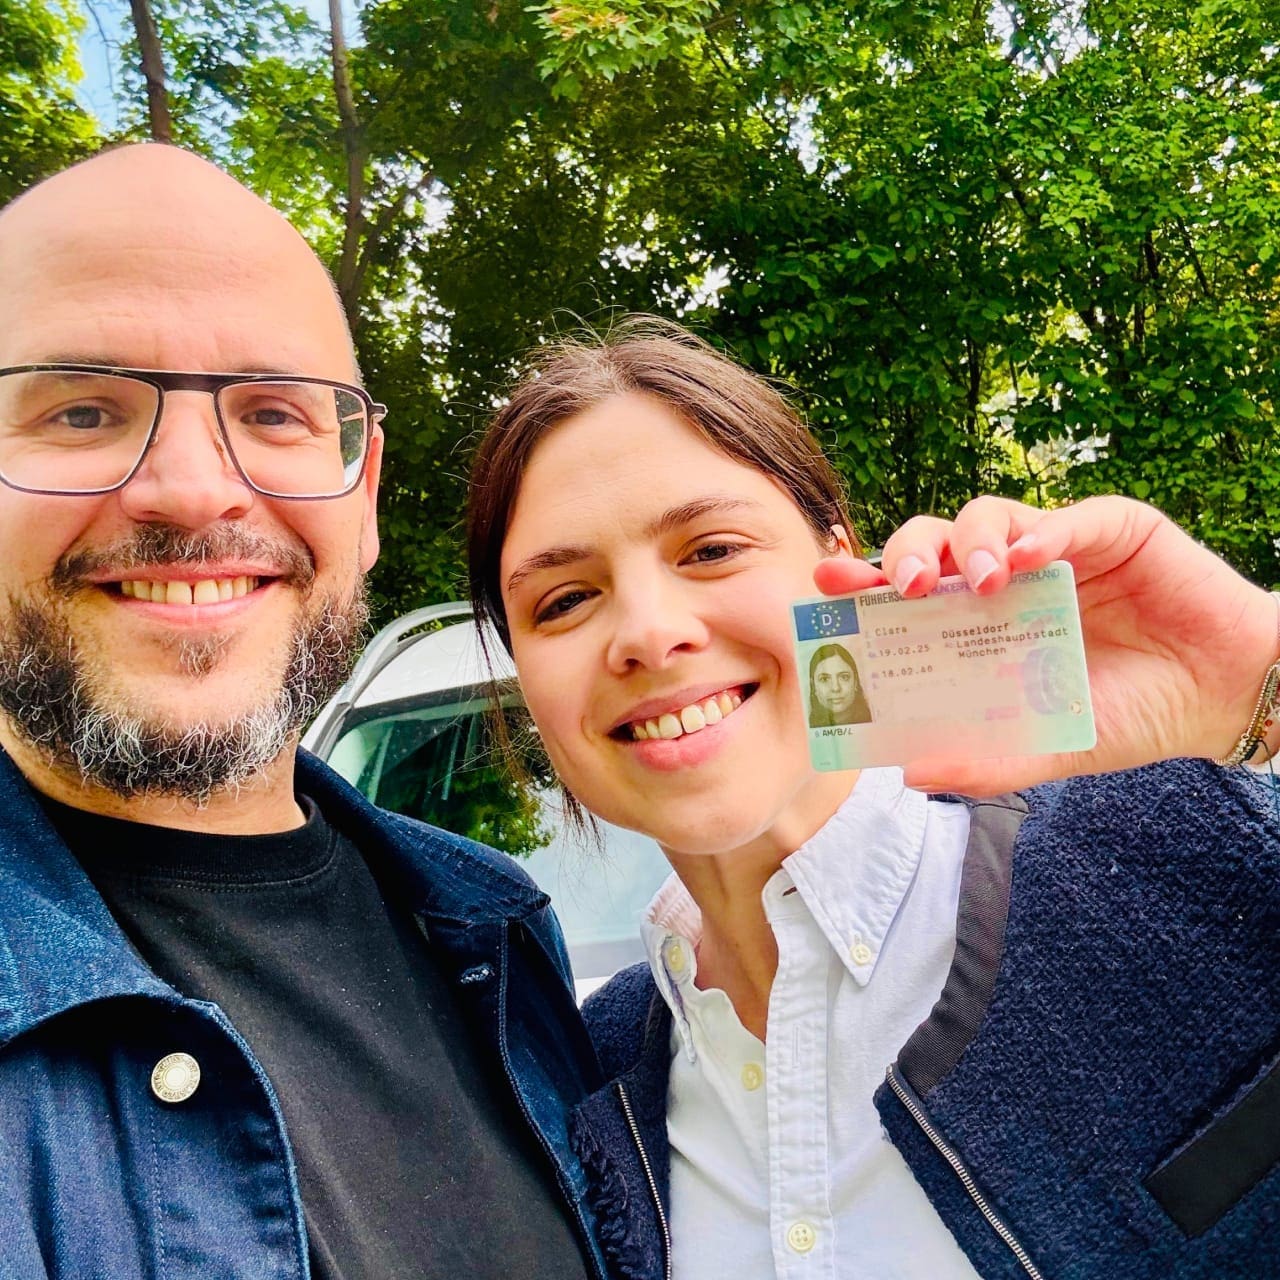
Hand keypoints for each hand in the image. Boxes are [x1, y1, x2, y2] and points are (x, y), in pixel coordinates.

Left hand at [813, 496, 1278, 794]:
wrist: (1221, 697)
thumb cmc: (1129, 715)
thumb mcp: (1048, 746)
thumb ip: (986, 759)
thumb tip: (909, 772)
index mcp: (977, 620)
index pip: (906, 588)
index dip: (863, 579)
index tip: (826, 584)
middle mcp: (1006, 576)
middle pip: (934, 542)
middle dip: (907, 554)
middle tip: (903, 586)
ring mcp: (1054, 547)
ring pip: (987, 515)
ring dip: (972, 542)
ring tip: (980, 580)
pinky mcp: (1110, 528)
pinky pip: (1066, 517)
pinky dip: (1044, 532)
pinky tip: (1031, 559)